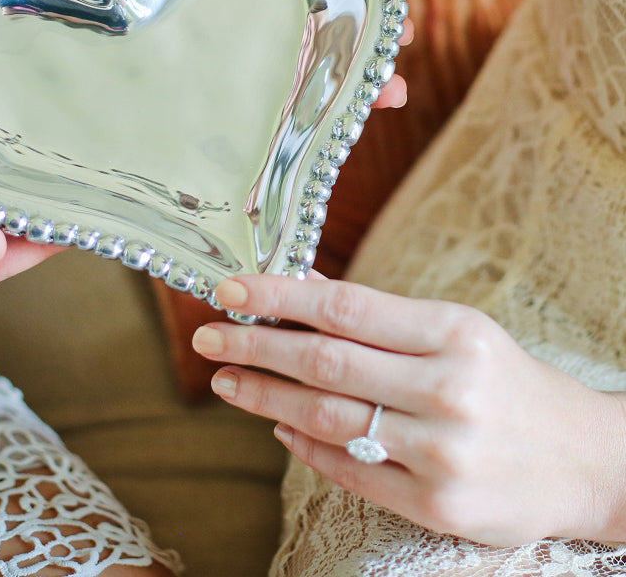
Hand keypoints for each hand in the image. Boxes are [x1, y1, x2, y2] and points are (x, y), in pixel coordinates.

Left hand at [192, 275, 625, 545]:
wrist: (589, 460)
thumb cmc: (509, 381)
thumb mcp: (459, 330)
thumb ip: (381, 317)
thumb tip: (302, 292)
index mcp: (454, 333)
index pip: (344, 307)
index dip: (277, 297)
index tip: (229, 290)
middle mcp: (449, 390)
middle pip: (325, 363)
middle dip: (255, 347)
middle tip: (208, 338)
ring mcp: (442, 452)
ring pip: (329, 419)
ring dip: (266, 398)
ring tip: (227, 382)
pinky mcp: (438, 504)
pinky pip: (351, 471)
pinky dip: (305, 445)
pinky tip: (278, 426)